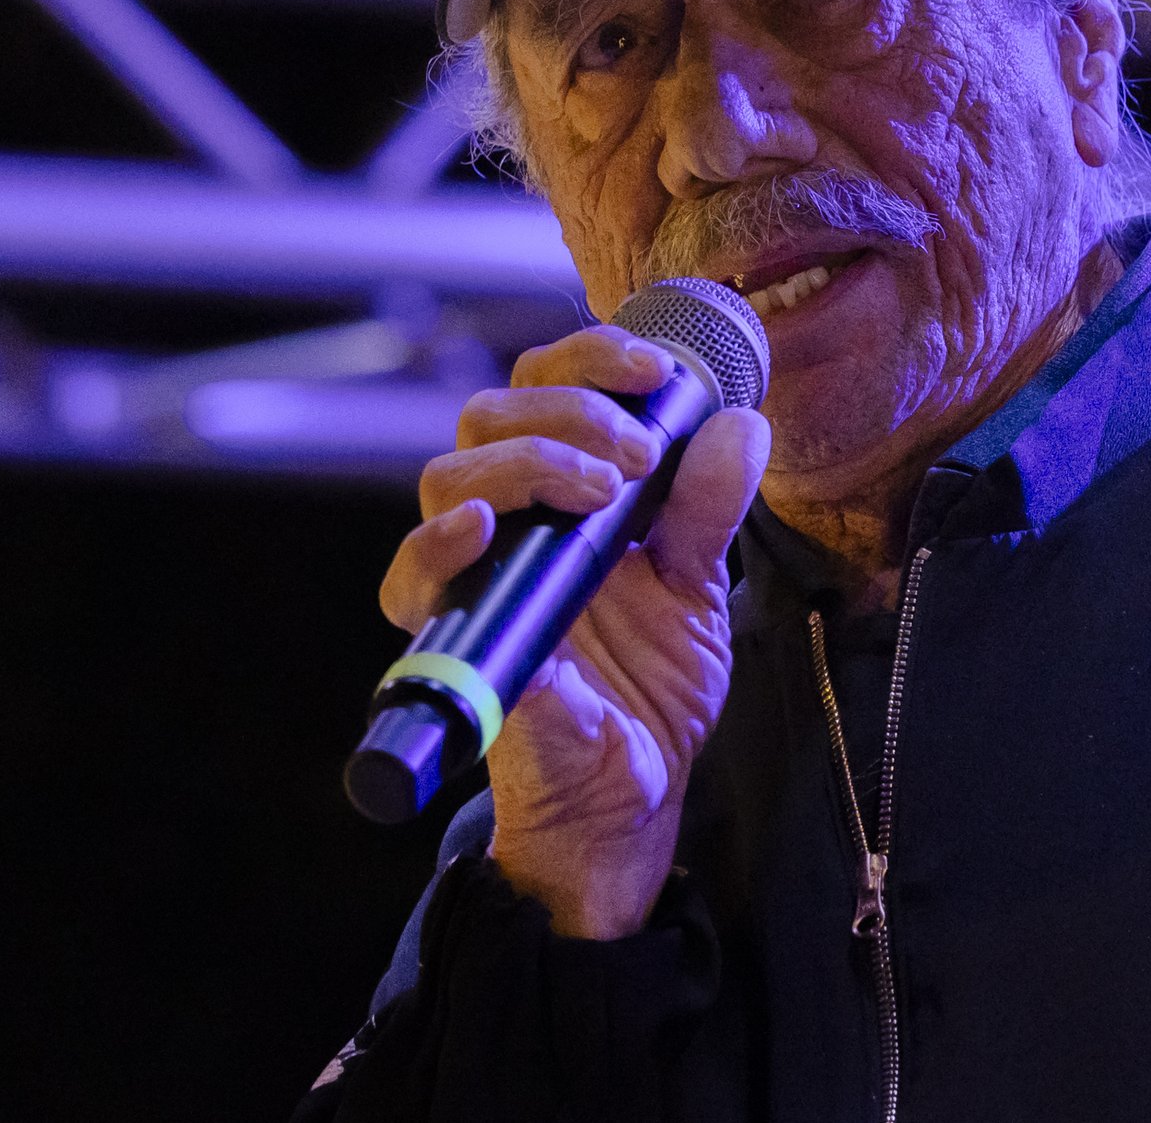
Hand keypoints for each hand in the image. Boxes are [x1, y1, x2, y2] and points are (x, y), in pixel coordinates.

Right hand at [380, 325, 767, 938]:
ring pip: (449, 476)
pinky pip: (410, 582)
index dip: (589, 358)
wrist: (636, 793)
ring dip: (528, 462)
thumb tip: (740, 422)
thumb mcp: (698, 585)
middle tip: (638, 457)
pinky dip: (438, 545)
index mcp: (559, 494)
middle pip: (488, 415)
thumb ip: (709, 504)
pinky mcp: (460, 640)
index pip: (541, 386)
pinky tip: (484, 527)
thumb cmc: (649, 686)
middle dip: (570, 412)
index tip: (658, 373)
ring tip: (605, 492)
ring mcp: (478, 578)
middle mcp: (508, 525)